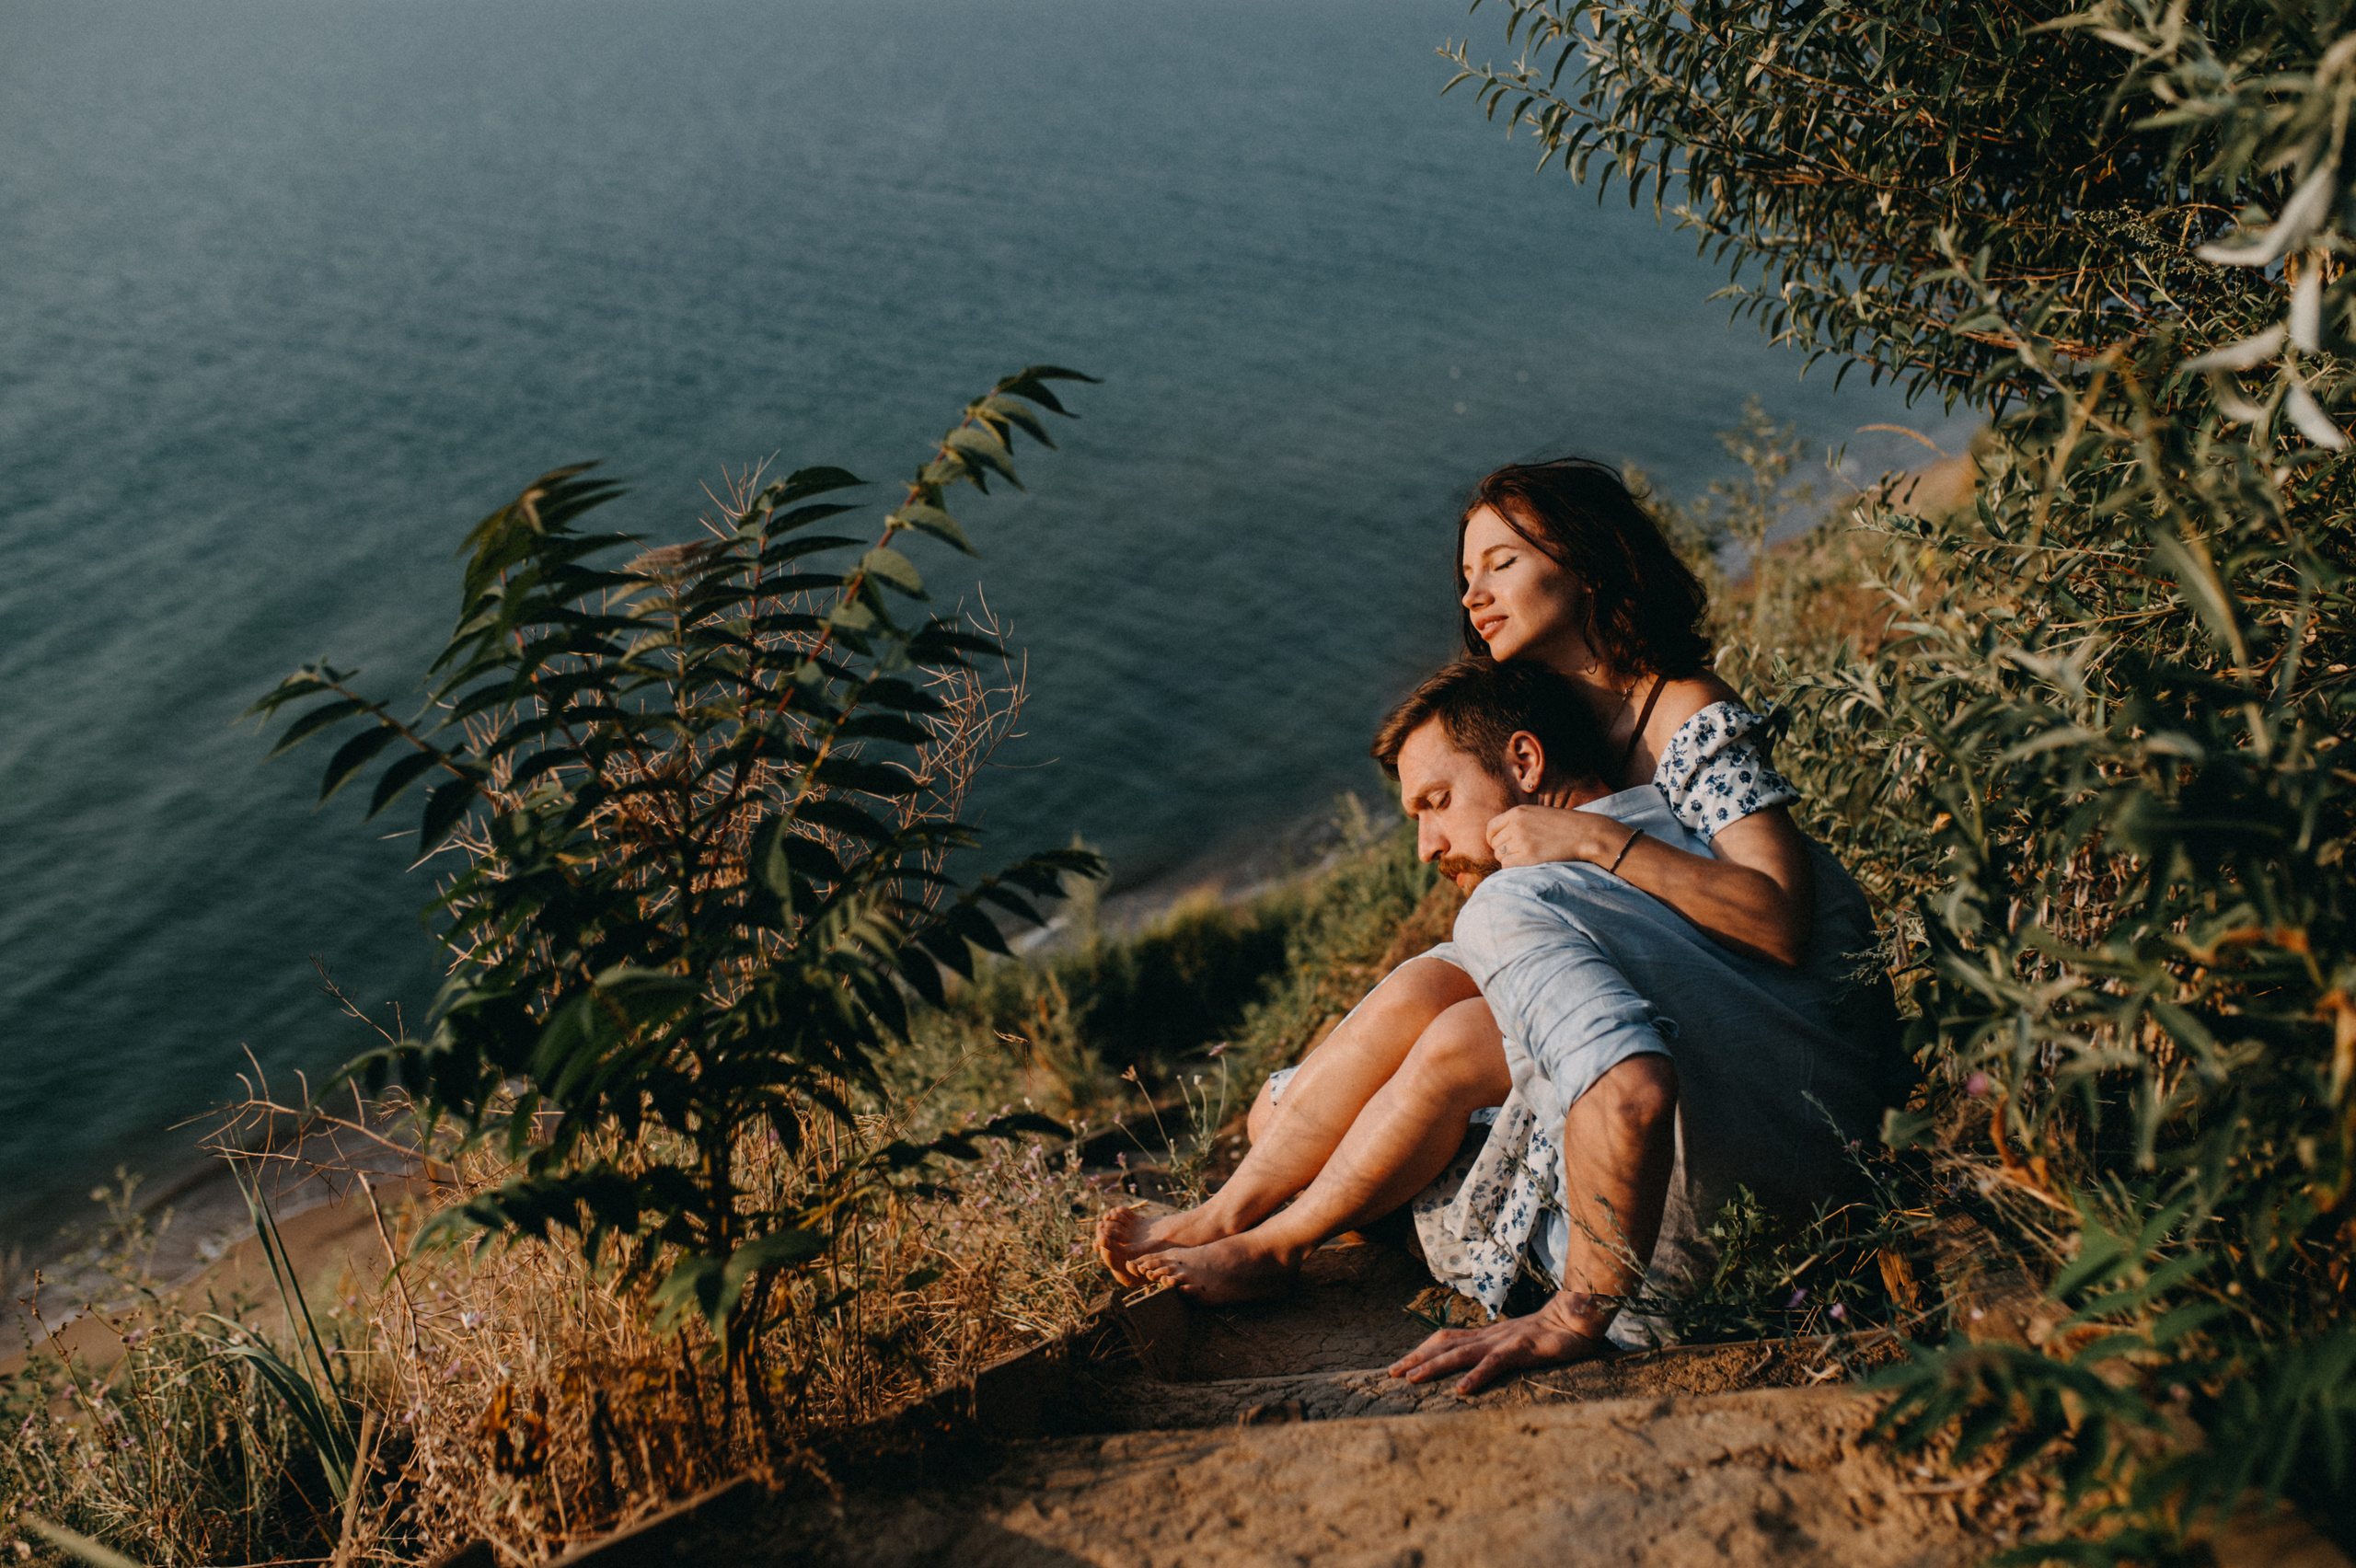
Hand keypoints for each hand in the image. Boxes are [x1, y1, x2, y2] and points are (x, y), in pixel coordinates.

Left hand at [1387, 1293, 1608, 1393]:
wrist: (1576, 1316)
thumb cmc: (1548, 1333)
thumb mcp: (1516, 1344)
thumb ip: (1496, 1352)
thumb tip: (1475, 1367)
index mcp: (1486, 1336)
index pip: (1446, 1339)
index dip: (1421, 1350)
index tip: (1399, 1365)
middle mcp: (1488, 1336)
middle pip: (1444, 1345)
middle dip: (1416, 1358)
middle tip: (1391, 1373)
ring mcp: (1503, 1341)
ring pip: (1461, 1354)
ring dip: (1434, 1366)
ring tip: (1412, 1379)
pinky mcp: (1520, 1349)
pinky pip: (1494, 1363)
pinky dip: (1476, 1376)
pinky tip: (1461, 1390)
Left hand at [1484, 804, 1618, 868]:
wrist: (1584, 833)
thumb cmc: (1563, 825)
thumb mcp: (1537, 814)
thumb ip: (1518, 822)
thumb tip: (1500, 838)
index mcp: (1518, 812)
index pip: (1491, 827)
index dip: (1492, 838)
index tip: (1498, 844)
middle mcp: (1516, 825)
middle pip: (1495, 843)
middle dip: (1503, 850)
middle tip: (1517, 853)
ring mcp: (1522, 841)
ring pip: (1500, 855)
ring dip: (1509, 859)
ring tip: (1525, 857)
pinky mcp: (1529, 857)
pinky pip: (1507, 865)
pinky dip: (1513, 867)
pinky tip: (1526, 864)